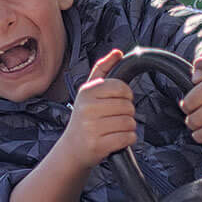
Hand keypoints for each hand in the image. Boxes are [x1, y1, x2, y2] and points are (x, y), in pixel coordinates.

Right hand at [58, 49, 139, 167]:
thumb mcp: (88, 92)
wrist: (71, 148)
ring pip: (130, 122)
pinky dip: (127, 139)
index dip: (126, 95)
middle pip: (128, 106)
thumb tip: (118, 53)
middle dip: (127, 113)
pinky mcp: (98, 145)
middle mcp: (87, 108)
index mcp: (87, 92)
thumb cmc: (83, 118)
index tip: (117, 101)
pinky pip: (128, 137)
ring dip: (128, 127)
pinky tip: (116, 138)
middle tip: (113, 118)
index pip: (122, 87)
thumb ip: (103, 69)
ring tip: (113, 128)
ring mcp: (92, 128)